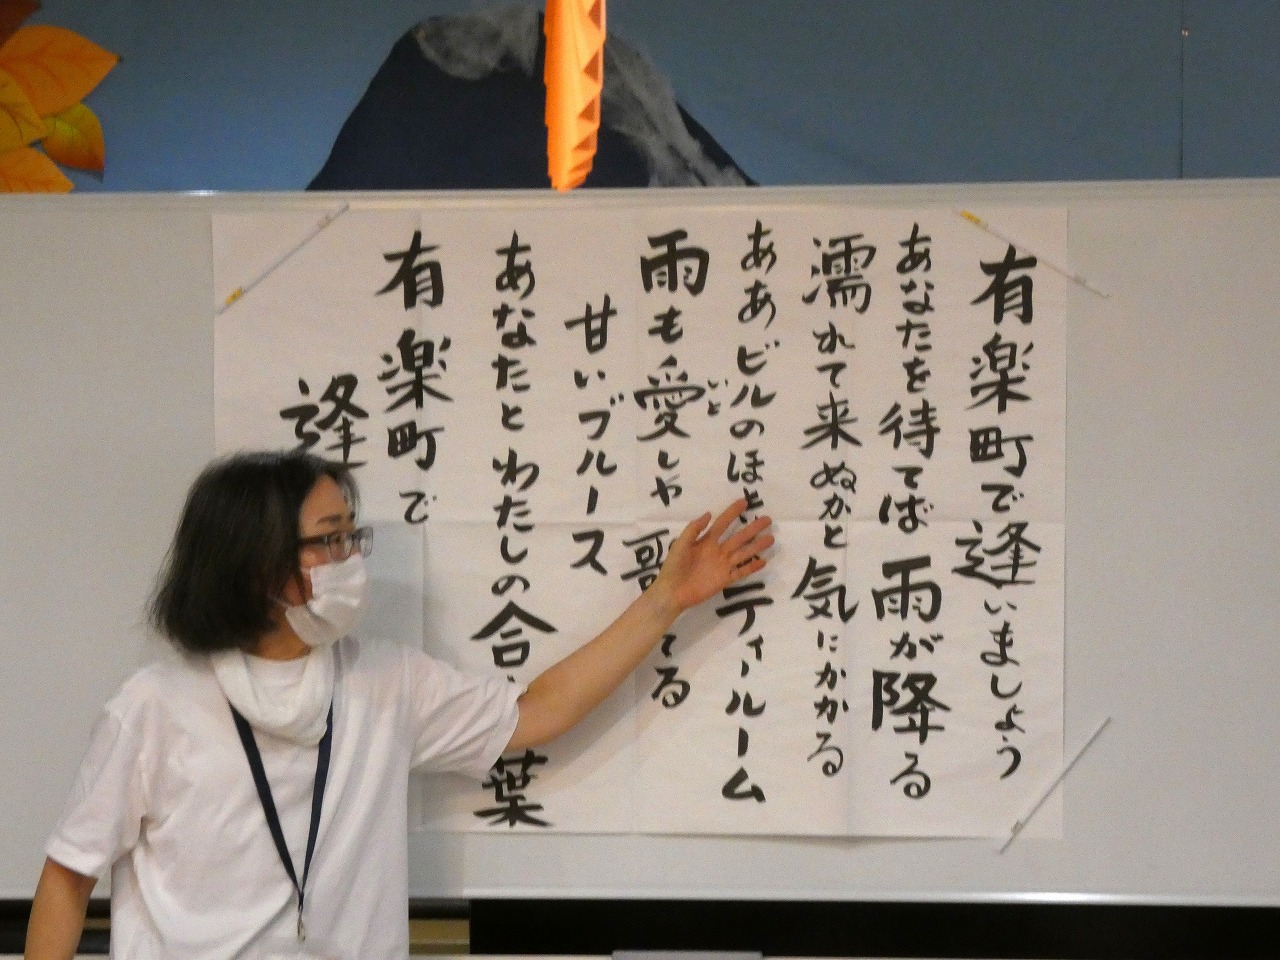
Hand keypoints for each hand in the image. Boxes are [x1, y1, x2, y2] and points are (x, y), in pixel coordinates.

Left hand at [653, 498, 773, 612]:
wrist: (672, 591)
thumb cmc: (673, 566)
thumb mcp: (680, 544)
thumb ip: (694, 529)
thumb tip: (709, 513)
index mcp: (706, 541)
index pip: (722, 524)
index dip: (732, 513)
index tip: (744, 502)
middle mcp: (717, 551)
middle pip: (738, 537)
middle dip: (752, 528)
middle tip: (767, 519)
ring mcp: (722, 566)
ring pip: (743, 553)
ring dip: (756, 546)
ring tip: (771, 538)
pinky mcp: (724, 580)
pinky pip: (740, 572)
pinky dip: (751, 567)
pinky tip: (763, 561)